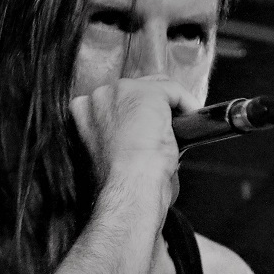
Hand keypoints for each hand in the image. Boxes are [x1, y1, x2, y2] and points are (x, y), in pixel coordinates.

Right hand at [69, 75, 200, 208]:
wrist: (128, 186)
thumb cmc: (120, 183)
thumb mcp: (108, 156)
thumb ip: (118, 136)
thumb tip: (146, 136)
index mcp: (83, 113)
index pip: (115, 101)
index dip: (136, 115)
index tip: (150, 129)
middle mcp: (97, 97)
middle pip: (135, 90)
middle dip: (154, 107)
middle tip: (169, 130)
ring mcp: (121, 91)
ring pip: (156, 87)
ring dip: (171, 106)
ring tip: (180, 129)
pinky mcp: (147, 92)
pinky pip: (174, 90)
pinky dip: (187, 104)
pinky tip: (191, 120)